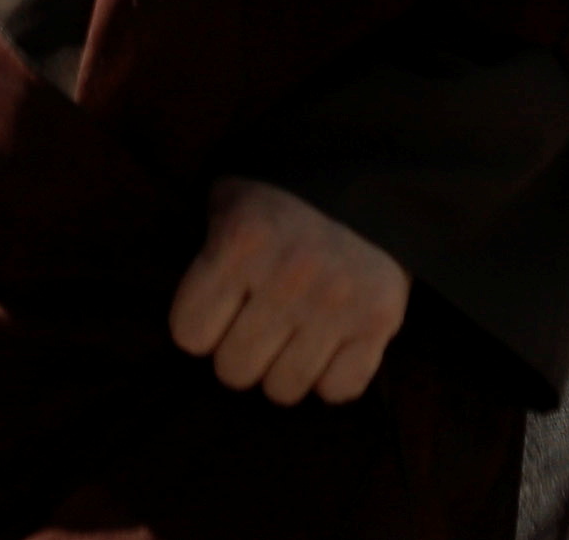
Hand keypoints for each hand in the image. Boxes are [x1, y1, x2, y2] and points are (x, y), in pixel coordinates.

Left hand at [168, 177, 410, 407]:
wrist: (368, 178)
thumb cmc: (282, 197)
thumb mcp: (229, 202)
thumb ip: (205, 253)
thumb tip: (190, 320)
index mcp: (242, 241)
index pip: (190, 333)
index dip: (199, 325)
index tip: (215, 310)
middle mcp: (289, 275)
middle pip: (234, 369)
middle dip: (238, 352)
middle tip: (254, 325)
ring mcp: (337, 303)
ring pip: (283, 389)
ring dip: (282, 369)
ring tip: (291, 335)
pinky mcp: (379, 321)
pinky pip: (338, 390)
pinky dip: (331, 376)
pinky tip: (328, 345)